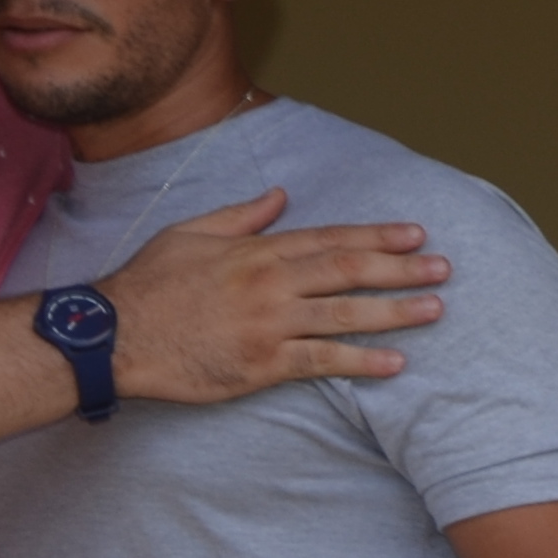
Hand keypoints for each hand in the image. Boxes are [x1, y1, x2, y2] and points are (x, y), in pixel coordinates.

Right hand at [104, 191, 446, 405]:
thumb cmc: (149, 284)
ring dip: (395, 312)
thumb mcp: (190, 233)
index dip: (376, 237)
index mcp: (256, 251)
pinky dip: (362, 362)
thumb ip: (241, 216)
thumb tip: (279, 194)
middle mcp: (270, 283)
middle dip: (401, 268)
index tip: (415, 234)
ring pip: (345, 314)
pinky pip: (322, 362)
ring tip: (436, 309)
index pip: (329, 239)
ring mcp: (269, 323)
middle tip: (444, 267)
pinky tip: (397, 364)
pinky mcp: (263, 363)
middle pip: (348, 271)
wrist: (114, 334)